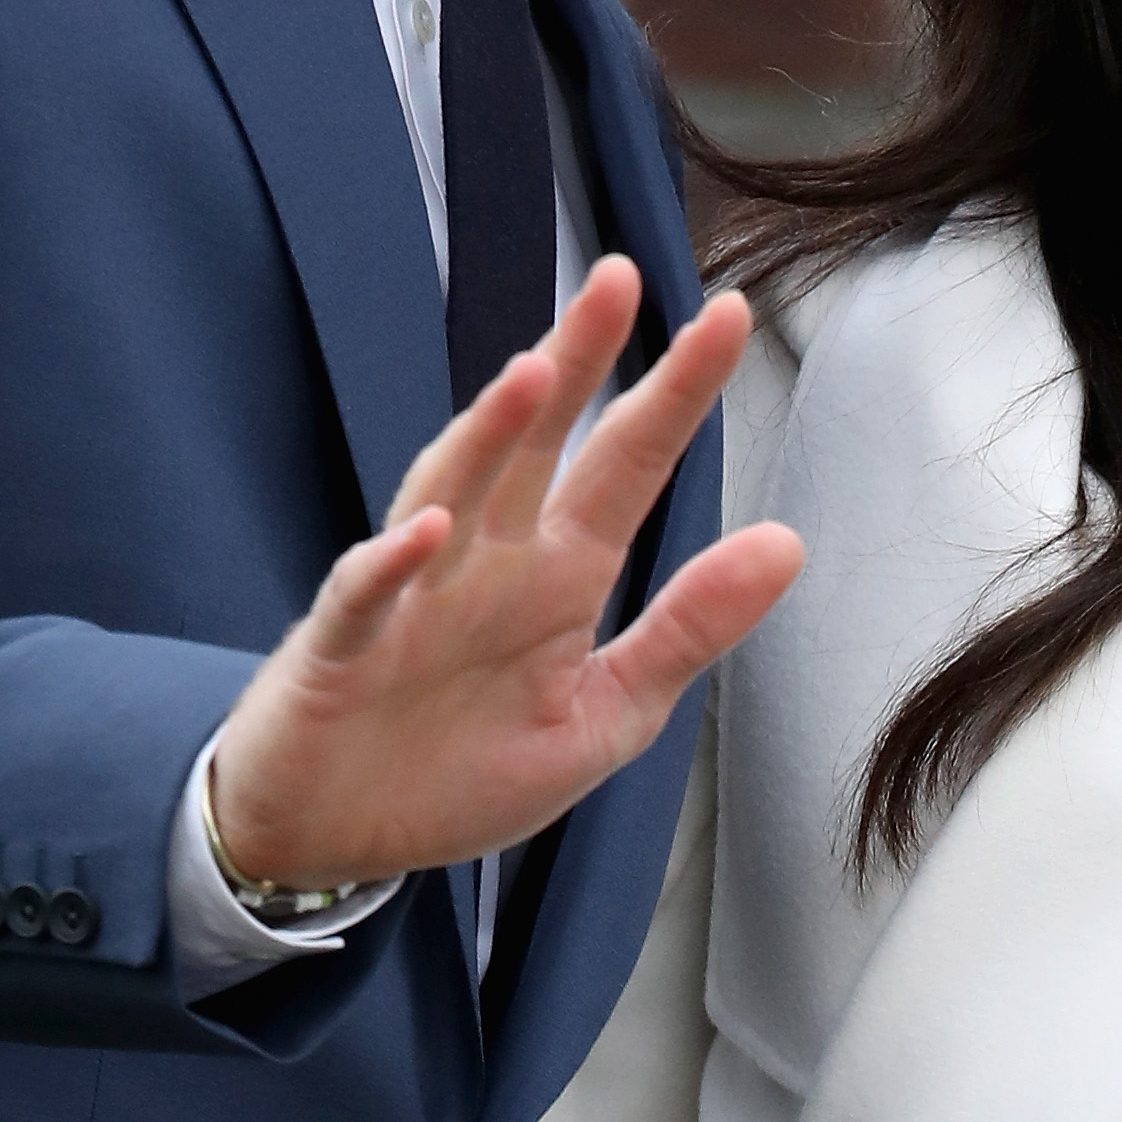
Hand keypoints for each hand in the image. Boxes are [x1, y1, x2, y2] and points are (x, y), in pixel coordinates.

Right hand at [209, 258, 804, 886]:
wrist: (333, 841)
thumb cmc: (460, 769)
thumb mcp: (603, 715)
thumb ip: (687, 629)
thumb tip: (788, 542)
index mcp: (558, 575)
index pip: (627, 464)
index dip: (674, 393)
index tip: (727, 316)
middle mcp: (486, 562)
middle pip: (536, 443)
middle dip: (576, 359)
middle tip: (619, 280)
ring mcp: (411, 595)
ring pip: (451, 490)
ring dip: (488, 435)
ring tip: (536, 373)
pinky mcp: (340, 649)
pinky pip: (364, 595)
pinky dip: (390, 564)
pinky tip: (428, 530)